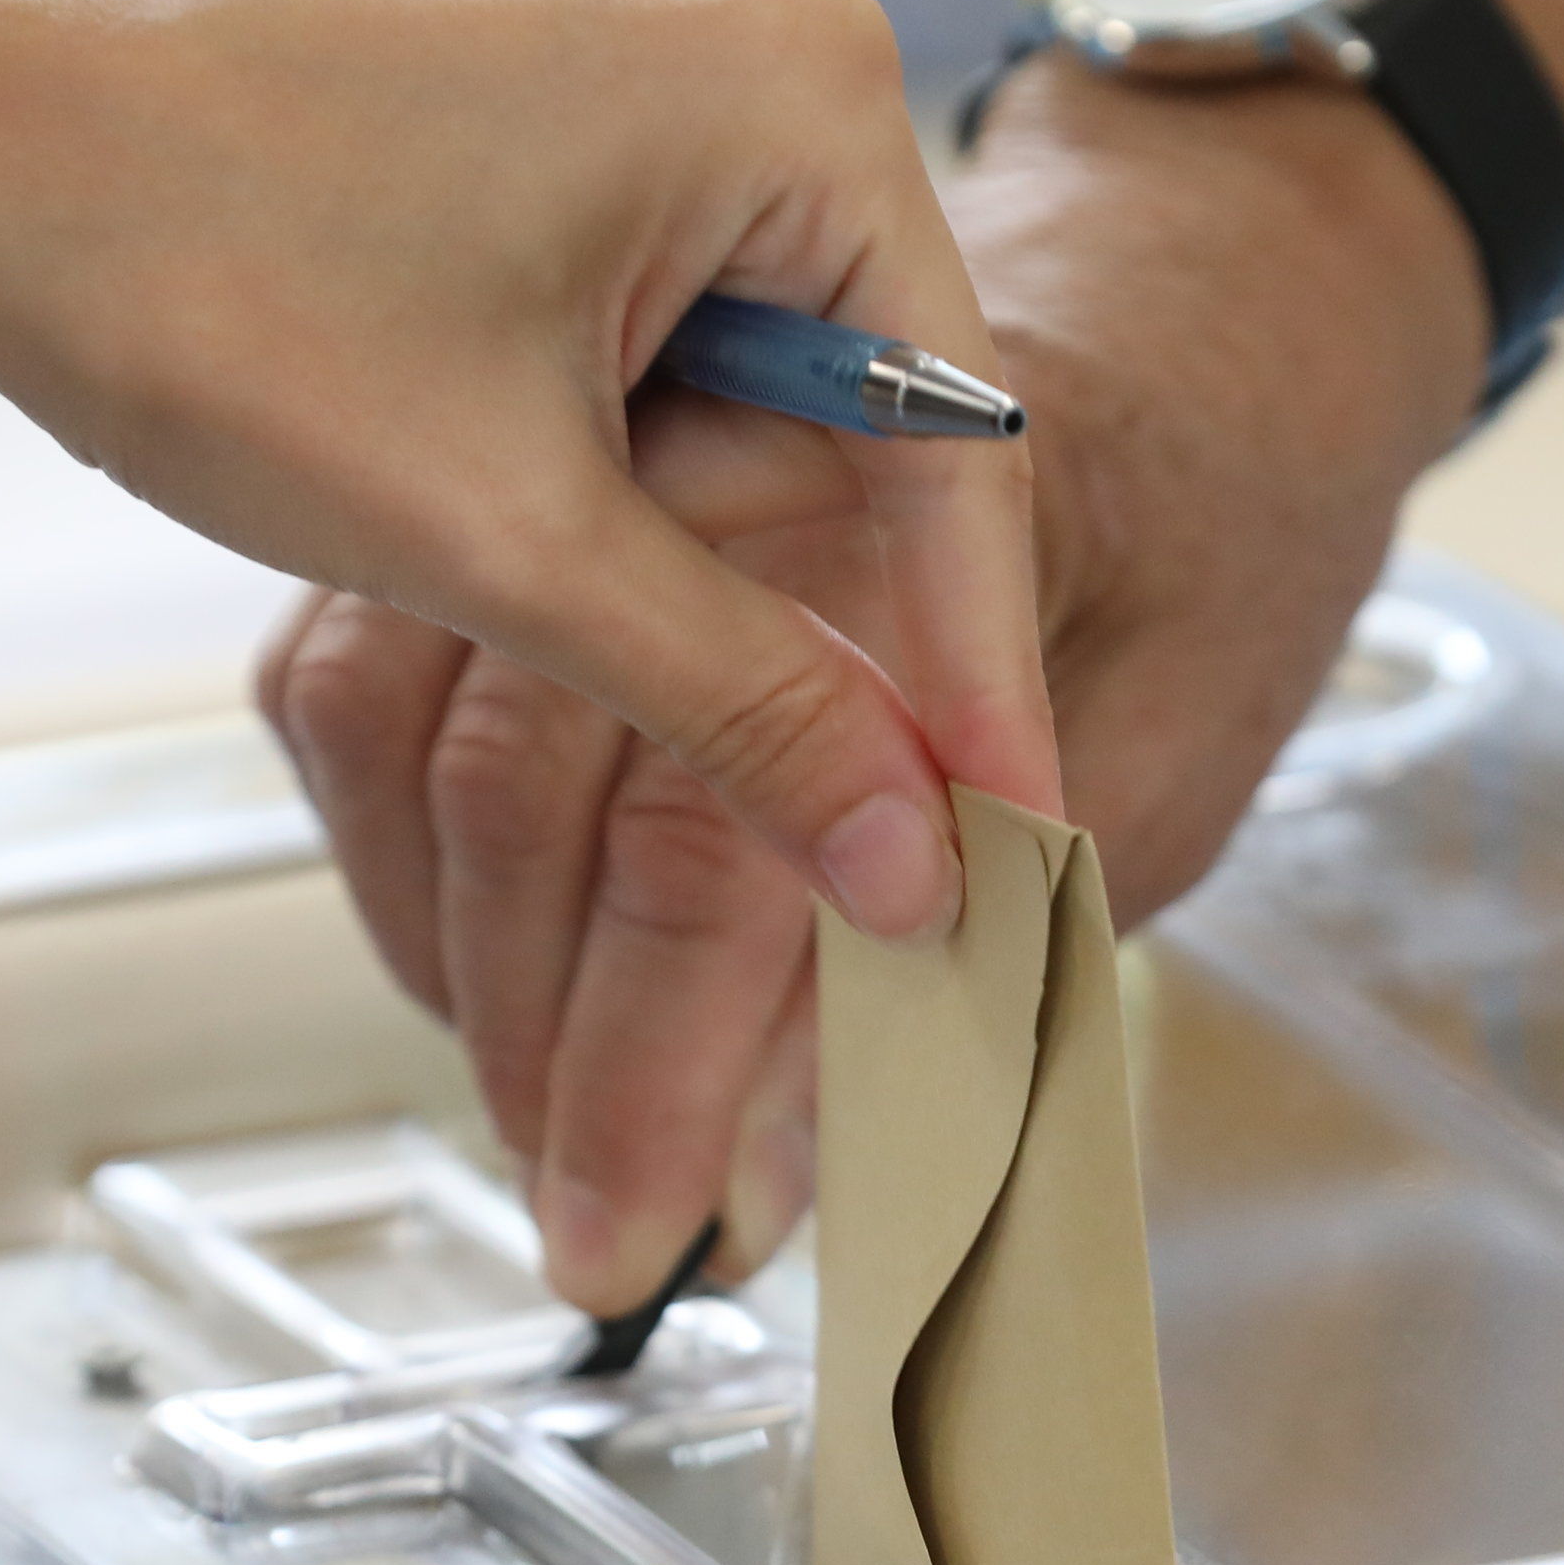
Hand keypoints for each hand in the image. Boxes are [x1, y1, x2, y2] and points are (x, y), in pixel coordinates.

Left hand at [0, 0, 1051, 971]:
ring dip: (674, 493)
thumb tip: (916, 865)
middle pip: (856, 387)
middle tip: (706, 724)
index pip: (951, 436)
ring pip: (761, 342)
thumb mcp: (506, 538)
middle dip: (775, 571)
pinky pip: (680, 265)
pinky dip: (624, 405)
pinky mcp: (585, 31)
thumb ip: (747, 702)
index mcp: (802, 65)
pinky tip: (514, 467)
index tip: (1004, 856)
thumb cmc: (185, 281)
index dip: (961, 674)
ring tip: (510, 523)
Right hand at [265, 51, 1483, 1307]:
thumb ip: (986, 947)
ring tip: (529, 1117)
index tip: (668, 1228)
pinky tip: (463, 960)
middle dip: (549, 1053)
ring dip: (455, 962)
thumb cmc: (1200, 551)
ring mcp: (585, 451)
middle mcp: (699, 459)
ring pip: (415, 737)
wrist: (1185, 336)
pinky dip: (392, 837)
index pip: (712, 837)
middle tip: (588, 1225)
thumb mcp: (1162, 766)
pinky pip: (363, 673)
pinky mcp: (516, 474)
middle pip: (538, 797)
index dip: (669, 1066)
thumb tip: (794, 1161)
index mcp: (877, 531)